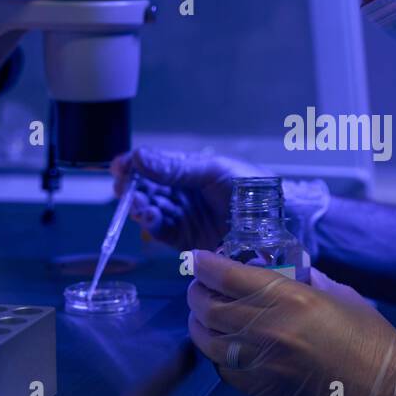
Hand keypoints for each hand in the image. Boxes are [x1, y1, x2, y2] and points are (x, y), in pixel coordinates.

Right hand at [109, 147, 263, 250]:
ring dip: (139, 208)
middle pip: (147, 190)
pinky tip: (147, 218)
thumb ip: (175, 167)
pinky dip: (151, 226)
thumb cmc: (250, 186)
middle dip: (132, 189)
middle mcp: (181, 193)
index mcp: (188, 171)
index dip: (133, 166)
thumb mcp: (213, 170)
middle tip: (123, 189)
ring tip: (138, 206)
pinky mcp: (186, 240)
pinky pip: (162, 232)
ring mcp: (183, 217)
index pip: (152, 166)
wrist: (275, 221)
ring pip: (151, 211)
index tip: (119, 167)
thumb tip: (138, 156)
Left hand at [186, 251, 395, 395]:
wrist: (384, 392)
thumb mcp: (340, 295)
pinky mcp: (260, 391)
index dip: (204, 264)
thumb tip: (285, 271)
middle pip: (209, 307)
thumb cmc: (370, 339)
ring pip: (207, 340)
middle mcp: (267, 329)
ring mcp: (260, 363)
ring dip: (199, 323)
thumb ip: (307, 281)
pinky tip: (222, 345)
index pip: (228, 276)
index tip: (196, 258)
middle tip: (198, 286)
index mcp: (290, 299)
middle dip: (196, 292)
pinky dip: (216, 354)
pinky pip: (223, 369)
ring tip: (202, 314)